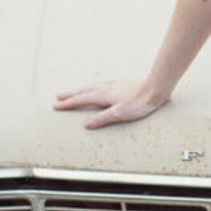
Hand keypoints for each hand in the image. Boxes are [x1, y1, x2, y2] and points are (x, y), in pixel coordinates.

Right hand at [53, 80, 168, 129]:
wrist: (154, 89)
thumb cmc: (139, 103)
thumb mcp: (119, 114)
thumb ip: (102, 118)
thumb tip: (85, 124)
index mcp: (102, 95)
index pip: (80, 100)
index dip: (68, 104)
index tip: (56, 106)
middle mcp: (105, 88)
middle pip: (83, 91)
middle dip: (70, 95)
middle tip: (58, 97)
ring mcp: (112, 85)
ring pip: (91, 87)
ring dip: (80, 90)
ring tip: (74, 92)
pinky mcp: (120, 85)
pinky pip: (100, 85)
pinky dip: (92, 87)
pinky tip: (97, 88)